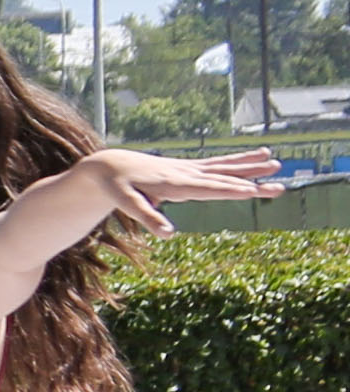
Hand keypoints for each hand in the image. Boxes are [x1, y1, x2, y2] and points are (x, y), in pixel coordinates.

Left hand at [93, 148, 290, 225]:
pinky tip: (260, 156)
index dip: (229, 190)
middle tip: (278, 187)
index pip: (207, 188)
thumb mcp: (128, 203)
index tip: (252, 191)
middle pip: (224, 179)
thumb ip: (148, 218)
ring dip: (251, 167)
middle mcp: (187, 174)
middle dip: (251, 183)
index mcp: (174, 184)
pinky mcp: (192, 167)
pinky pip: (221, 164)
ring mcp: (191, 169)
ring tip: (276, 163)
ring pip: (227, 168)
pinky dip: (240, 161)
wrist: (112, 164)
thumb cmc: (119, 186)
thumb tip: (168, 235)